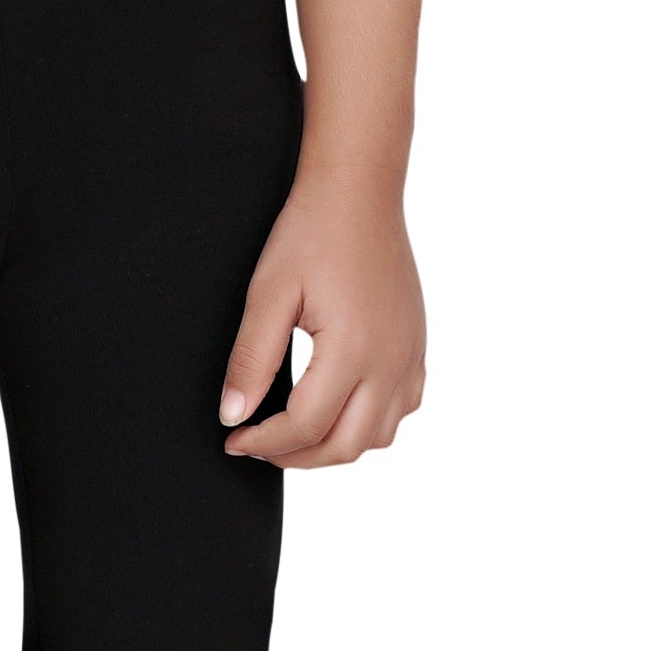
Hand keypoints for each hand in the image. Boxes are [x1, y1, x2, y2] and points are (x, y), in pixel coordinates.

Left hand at [218, 179, 425, 467]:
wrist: (360, 194)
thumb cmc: (312, 233)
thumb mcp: (268, 294)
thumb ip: (250, 361)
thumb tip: (233, 415)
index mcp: (352, 349)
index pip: (305, 425)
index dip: (263, 441)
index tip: (233, 438)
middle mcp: (390, 361)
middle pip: (345, 445)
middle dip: (296, 456)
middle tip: (257, 444)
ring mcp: (410, 357)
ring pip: (378, 437)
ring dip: (334, 446)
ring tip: (293, 432)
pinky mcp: (417, 347)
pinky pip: (401, 409)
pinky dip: (369, 425)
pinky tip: (337, 407)